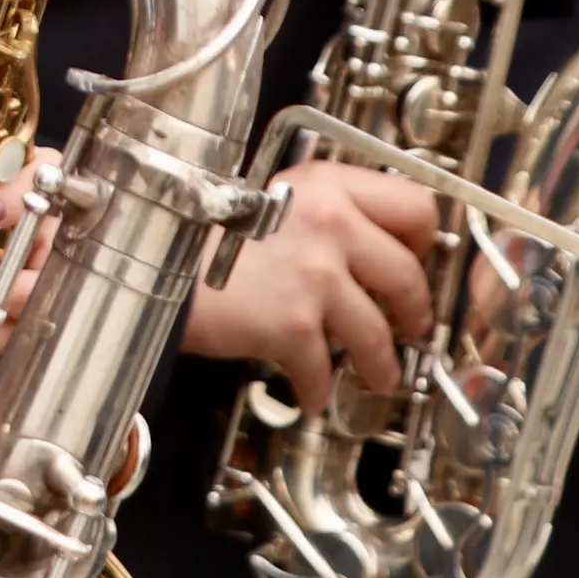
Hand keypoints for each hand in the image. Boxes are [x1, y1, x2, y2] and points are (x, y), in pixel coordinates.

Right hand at [176, 162, 439, 410]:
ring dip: (381, 364)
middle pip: (406, 275)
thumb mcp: (272, 194)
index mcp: (328, 185)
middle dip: (413, 312)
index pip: (415, 206)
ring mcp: (317, 275)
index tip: (417, 259)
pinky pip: (323, 370)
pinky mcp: (294, 325)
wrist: (154, 259)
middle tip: (407, 326)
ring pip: (378, 334)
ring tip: (376, 376)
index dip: (424, 241)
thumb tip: (365, 246)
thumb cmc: (202, 232)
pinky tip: (311, 392)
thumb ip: (322, 210)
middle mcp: (332, 224)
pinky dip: (318, 389)